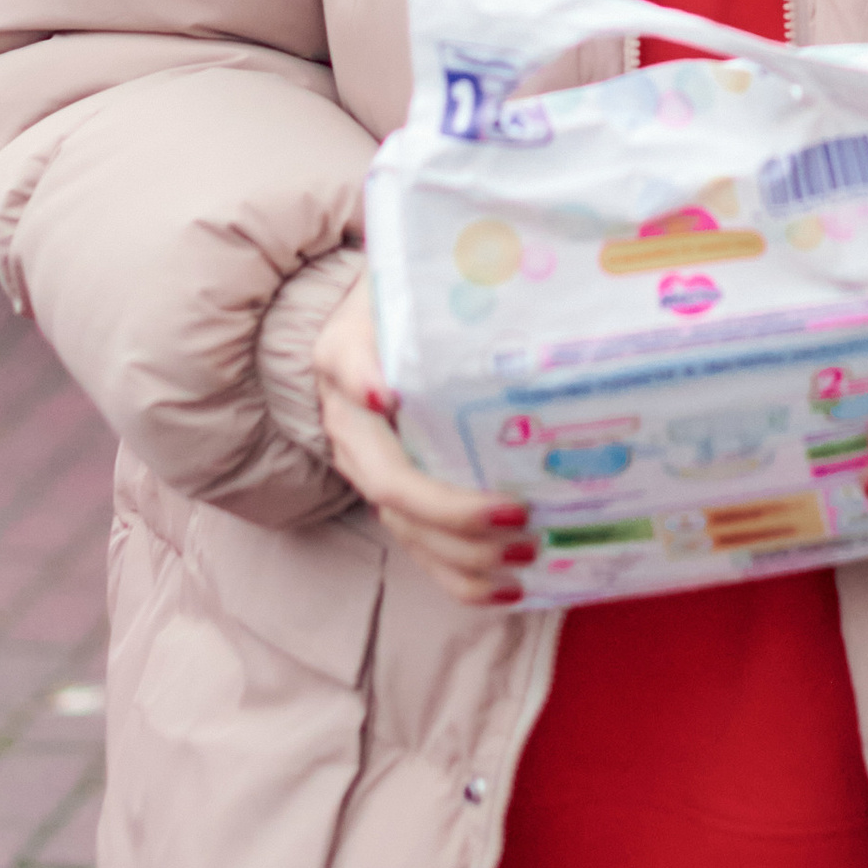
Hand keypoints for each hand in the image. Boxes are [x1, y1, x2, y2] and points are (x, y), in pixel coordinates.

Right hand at [312, 269, 536, 609]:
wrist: (373, 316)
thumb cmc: (399, 291)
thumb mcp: (394, 276)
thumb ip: (407, 291)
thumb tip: (392, 373)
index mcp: (344, 366)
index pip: (357, 392)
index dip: (372, 389)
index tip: (400, 402)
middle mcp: (352, 427)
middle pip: (393, 488)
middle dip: (454, 513)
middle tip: (521, 516)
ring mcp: (372, 468)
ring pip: (406, 530)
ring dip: (463, 557)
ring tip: (523, 562)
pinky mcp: (398, 496)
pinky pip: (420, 547)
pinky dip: (459, 577)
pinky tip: (505, 591)